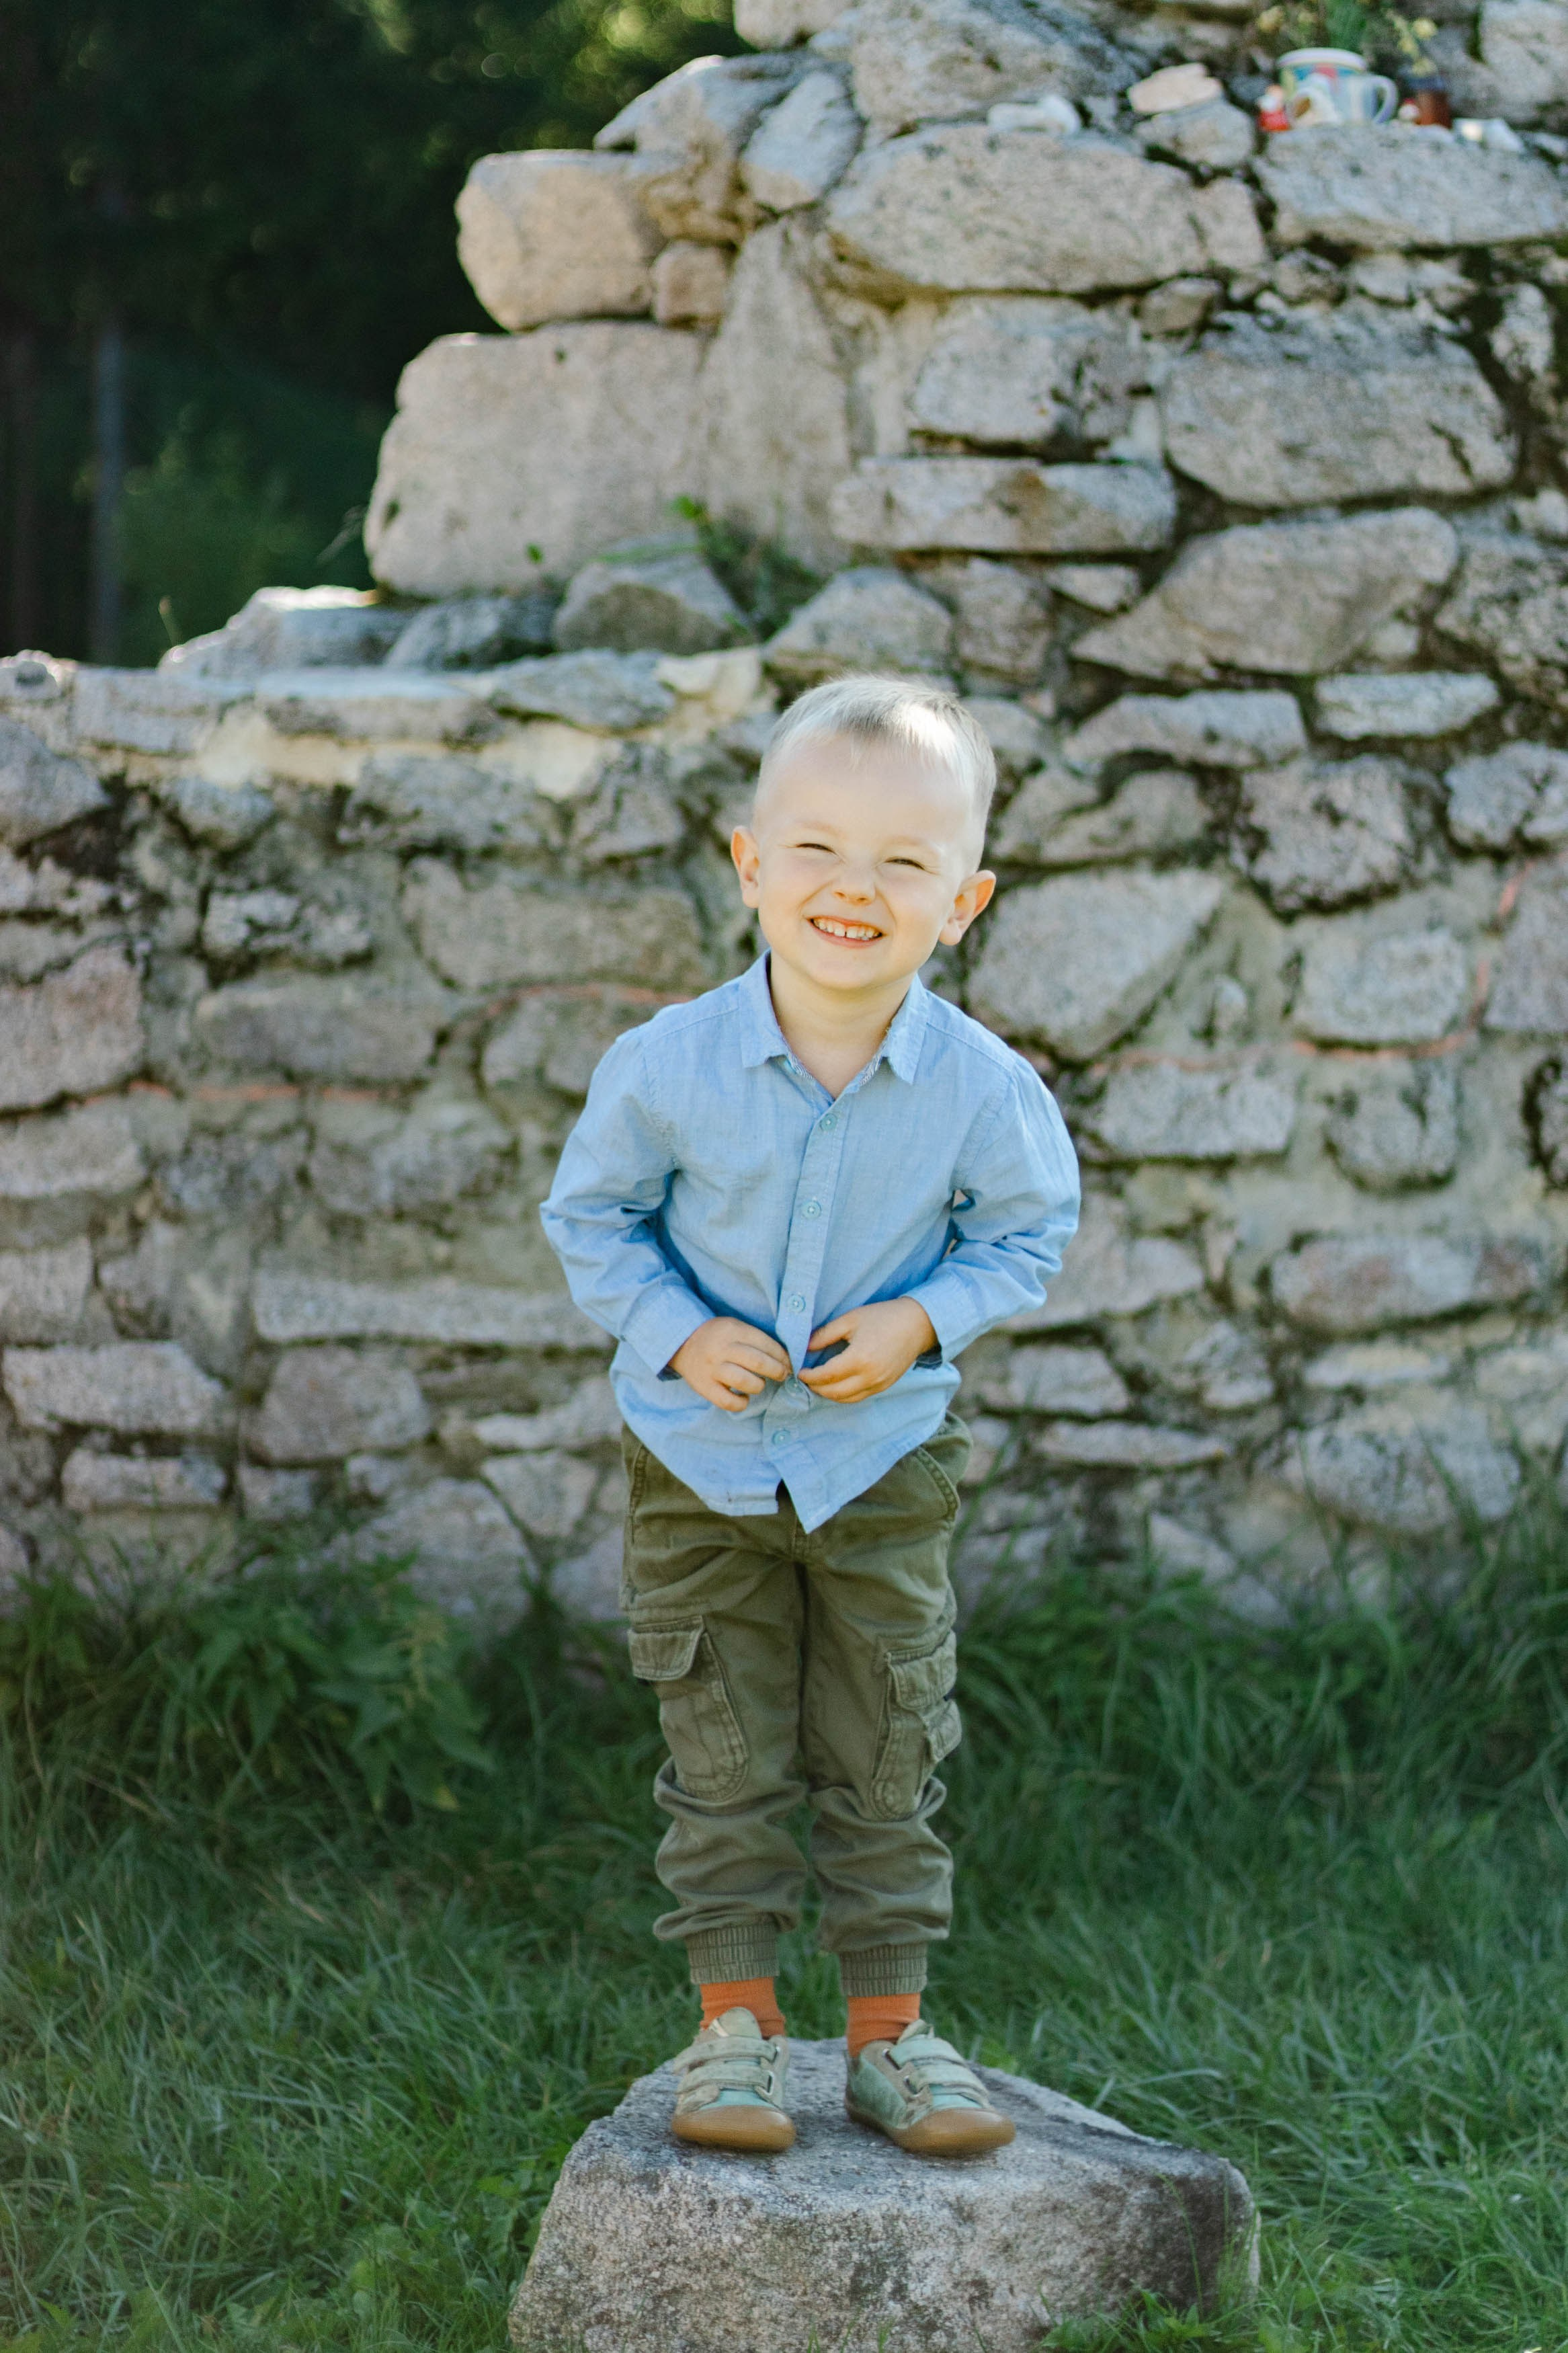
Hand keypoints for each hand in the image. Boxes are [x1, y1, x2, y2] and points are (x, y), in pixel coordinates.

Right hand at [670, 1316, 791, 1411]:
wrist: (682, 1344)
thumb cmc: (717, 1337)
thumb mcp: (735, 1327)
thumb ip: (756, 1339)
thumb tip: (785, 1359)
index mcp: (732, 1330)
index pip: (766, 1344)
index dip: (783, 1356)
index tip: (789, 1363)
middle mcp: (722, 1349)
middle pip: (759, 1362)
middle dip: (778, 1371)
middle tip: (782, 1375)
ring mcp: (712, 1369)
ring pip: (745, 1381)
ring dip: (759, 1385)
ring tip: (759, 1384)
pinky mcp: (704, 1387)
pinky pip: (728, 1402)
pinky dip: (741, 1403)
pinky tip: (744, 1397)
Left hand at [798, 1298, 937, 1403]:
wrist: (917, 1324)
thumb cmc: (883, 1317)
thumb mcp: (850, 1319)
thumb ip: (825, 1335)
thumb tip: (805, 1348)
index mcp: (859, 1358)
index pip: (826, 1376)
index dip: (810, 1376)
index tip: (800, 1371)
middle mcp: (870, 1376)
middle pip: (834, 1392)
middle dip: (816, 1388)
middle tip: (806, 1378)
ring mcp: (879, 1384)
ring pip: (846, 1399)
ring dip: (829, 1394)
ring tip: (819, 1383)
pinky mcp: (885, 1386)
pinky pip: (859, 1397)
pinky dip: (844, 1395)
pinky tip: (837, 1384)